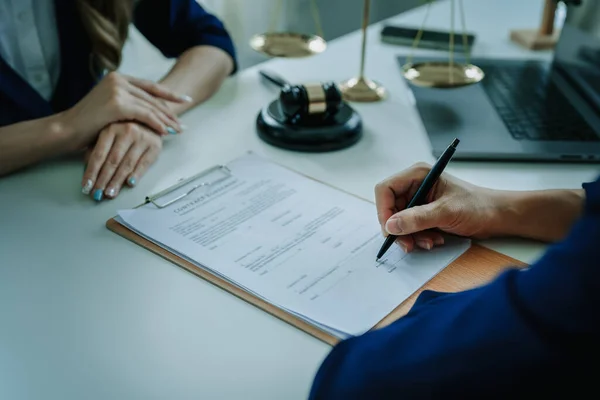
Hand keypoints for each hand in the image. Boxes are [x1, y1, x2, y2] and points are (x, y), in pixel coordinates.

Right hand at [62, 72, 190, 147]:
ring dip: (167, 120)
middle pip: (153, 97)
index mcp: (118, 77)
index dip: (169, 94)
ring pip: (150, 106)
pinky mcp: (117, 103)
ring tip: (178, 130)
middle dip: (170, 111)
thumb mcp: (111, 108)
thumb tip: (152, 111)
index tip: (185, 100)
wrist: (67, 130)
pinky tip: (165, 132)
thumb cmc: (88, 124)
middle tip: (183, 123)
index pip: (150, 86)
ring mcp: (118, 89)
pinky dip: (156, 124)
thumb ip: (129, 104)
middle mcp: (118, 79)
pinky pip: (144, 114)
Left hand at [81, 122, 162, 200]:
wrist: (150, 120)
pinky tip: (129, 184)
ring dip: (117, 181)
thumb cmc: (125, 129)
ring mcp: (142, 137)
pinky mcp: (155, 145)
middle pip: (112, 161)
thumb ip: (96, 150)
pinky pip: (144, 164)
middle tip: (97, 194)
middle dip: (103, 180)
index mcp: (111, 128)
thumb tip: (88, 172)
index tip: (86, 186)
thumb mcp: (106, 135)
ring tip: (110, 193)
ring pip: (127, 164)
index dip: (92, 172)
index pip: (99, 155)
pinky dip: (136, 175)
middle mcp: (127, 131)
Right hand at [375, 163, 499, 251]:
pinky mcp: (423, 214)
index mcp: (417, 175)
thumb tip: (391, 225)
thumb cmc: (477, 206)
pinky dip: (418, 237)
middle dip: (399, 228)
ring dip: (410, 236)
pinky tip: (434, 240)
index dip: (384, 211)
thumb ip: (417, 218)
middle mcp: (414, 186)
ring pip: (399, 222)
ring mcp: (418, 200)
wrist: (497, 217)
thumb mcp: (446, 212)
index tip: (391, 230)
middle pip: (390, 208)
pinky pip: (410, 228)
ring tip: (429, 242)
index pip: (386, 190)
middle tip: (409, 245)